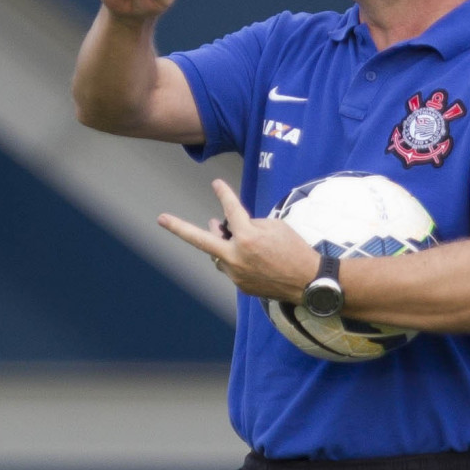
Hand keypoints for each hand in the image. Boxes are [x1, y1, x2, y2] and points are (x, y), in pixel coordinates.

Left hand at [158, 180, 318, 302]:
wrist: (308, 282)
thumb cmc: (295, 249)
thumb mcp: (275, 227)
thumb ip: (249, 224)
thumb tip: (229, 228)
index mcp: (248, 238)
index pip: (231, 210)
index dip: (223, 194)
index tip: (215, 183)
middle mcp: (237, 257)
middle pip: (201, 240)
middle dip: (179, 228)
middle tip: (161, 219)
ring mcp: (236, 274)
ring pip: (218, 254)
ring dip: (220, 242)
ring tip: (218, 229)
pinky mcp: (240, 286)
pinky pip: (231, 267)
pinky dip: (236, 258)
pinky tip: (251, 255)